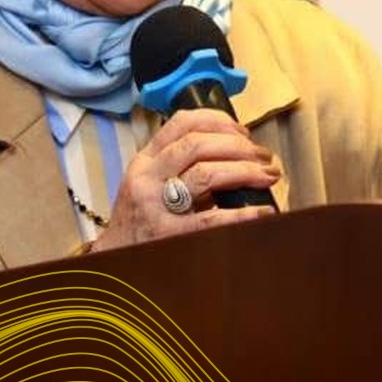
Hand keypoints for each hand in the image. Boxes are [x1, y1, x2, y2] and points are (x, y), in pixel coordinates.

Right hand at [90, 109, 281, 251]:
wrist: (114, 260)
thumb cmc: (140, 221)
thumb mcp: (151, 184)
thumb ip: (180, 166)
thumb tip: (235, 154)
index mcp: (145, 160)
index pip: (181, 123)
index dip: (218, 121)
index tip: (243, 131)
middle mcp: (148, 178)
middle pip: (197, 146)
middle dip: (238, 146)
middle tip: (263, 156)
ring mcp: (156, 206)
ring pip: (205, 174)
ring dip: (244, 171)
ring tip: (267, 176)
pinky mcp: (169, 235)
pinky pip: (211, 220)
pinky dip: (242, 214)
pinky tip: (262, 212)